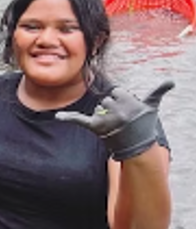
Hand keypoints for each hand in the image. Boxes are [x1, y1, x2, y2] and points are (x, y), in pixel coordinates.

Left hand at [55, 81, 173, 159]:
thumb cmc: (144, 125)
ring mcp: (106, 120)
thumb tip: (172, 80)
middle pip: (107, 99)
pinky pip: (79, 120)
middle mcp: (118, 111)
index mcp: (130, 103)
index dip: (122, 100)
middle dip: (114, 107)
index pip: (118, 92)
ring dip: (104, 114)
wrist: (137, 147)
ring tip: (115, 125)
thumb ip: (158, 91)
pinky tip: (57, 116)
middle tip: (123, 120)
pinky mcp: (96, 128)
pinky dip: (68, 118)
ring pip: (99, 107)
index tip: (129, 110)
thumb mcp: (152, 107)